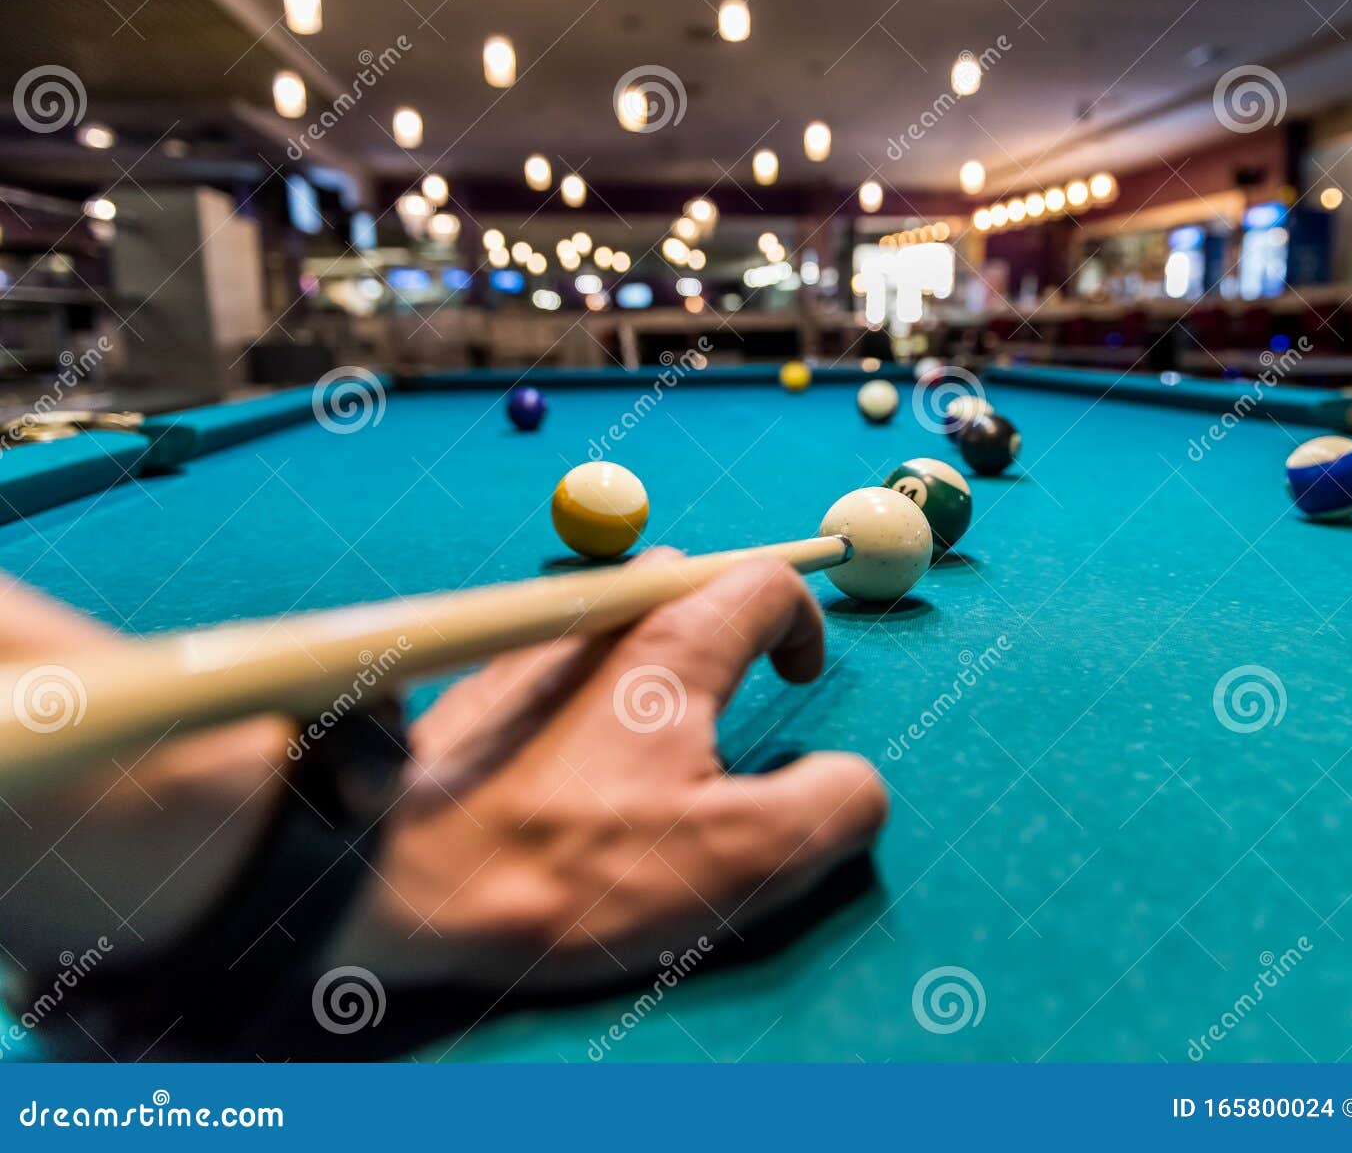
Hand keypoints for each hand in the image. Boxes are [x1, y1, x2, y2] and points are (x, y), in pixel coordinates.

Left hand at [329, 554, 888, 989]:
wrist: (378, 886)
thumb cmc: (568, 871)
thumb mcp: (736, 861)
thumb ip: (830, 808)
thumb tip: (858, 782)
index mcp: (670, 647)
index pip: (764, 582)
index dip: (803, 621)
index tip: (800, 679)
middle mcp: (594, 624)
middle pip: (680, 581)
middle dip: (724, 624)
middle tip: (732, 704)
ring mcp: (522, 651)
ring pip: (606, 619)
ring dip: (645, 657)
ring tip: (645, 745)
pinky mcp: (463, 694)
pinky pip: (545, 663)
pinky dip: (575, 694)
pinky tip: (555, 769)